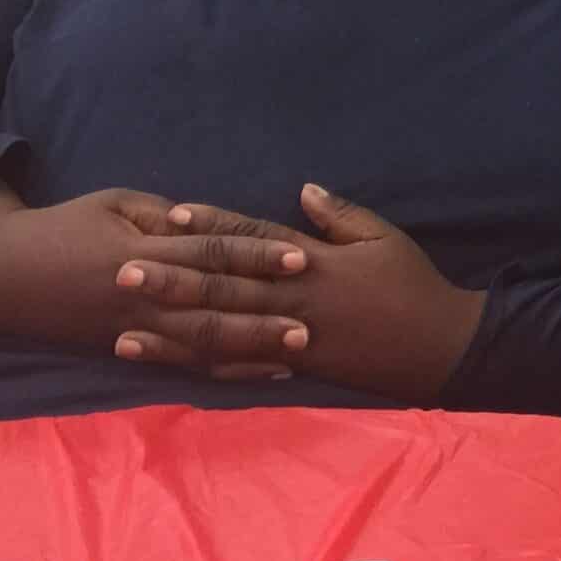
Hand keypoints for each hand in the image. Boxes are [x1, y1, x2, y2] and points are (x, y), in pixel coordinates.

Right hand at [0, 185, 309, 378]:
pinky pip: (181, 365)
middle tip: (311, 320)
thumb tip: (214, 224)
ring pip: (200, 345)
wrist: (1, 273)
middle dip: (262, 315)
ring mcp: (132, 331)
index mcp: (140, 253)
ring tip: (293, 353)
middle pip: (211, 307)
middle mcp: (139, 298)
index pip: (209, 253)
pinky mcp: (127, 351)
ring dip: (248, 350)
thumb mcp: (116, 204)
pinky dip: (221, 370)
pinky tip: (258, 373)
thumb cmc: (66, 226)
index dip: (255, 254)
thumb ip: (166, 218)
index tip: (298, 256)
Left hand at [138, 186, 483, 402]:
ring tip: (124, 327)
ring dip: (172, 330)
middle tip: (123, 270)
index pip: (253, 240)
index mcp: (314, 262)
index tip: (171, 216)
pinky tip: (170, 366)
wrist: (437, 347)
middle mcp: (293, 300)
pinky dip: (201, 367)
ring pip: (221, 334)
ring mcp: (289, 339)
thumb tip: (303, 190)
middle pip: (224, 287)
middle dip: (173, 278)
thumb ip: (341, 215)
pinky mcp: (292, 370)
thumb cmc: (413, 286)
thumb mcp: (385, 238)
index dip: (213, 227)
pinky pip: (239, 369)